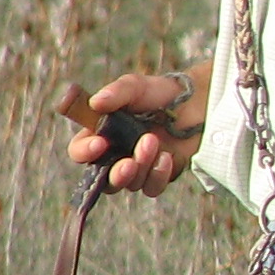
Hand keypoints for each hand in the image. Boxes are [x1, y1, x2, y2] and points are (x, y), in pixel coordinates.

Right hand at [68, 70, 205, 195]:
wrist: (194, 102)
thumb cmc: (157, 93)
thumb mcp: (134, 86)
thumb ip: (115, 92)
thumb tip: (95, 103)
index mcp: (101, 134)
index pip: (80, 151)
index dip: (85, 151)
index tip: (100, 143)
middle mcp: (115, 156)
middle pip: (104, 181)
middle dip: (116, 175)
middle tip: (128, 163)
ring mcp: (138, 168)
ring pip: (131, 184)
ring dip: (142, 164)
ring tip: (154, 140)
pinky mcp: (159, 175)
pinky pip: (152, 188)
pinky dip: (159, 175)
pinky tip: (167, 156)